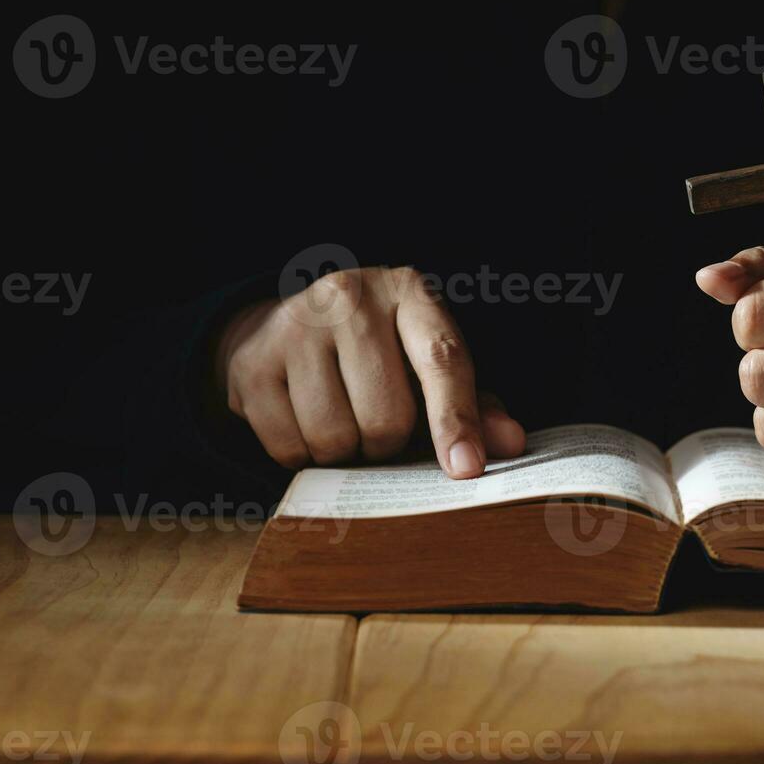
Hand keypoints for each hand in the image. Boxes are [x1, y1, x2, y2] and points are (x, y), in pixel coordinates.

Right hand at [213, 266, 525, 476]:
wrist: (289, 325)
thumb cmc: (382, 354)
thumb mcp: (429, 365)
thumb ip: (474, 405)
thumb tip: (510, 444)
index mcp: (411, 294)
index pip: (442, 362)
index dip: (456, 421)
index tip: (466, 469)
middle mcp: (351, 297)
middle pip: (386, 418)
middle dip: (387, 443)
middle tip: (378, 424)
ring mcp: (296, 325)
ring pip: (334, 438)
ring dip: (343, 451)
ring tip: (342, 417)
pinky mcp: (252, 361)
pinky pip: (288, 447)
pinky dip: (301, 453)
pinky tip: (303, 419)